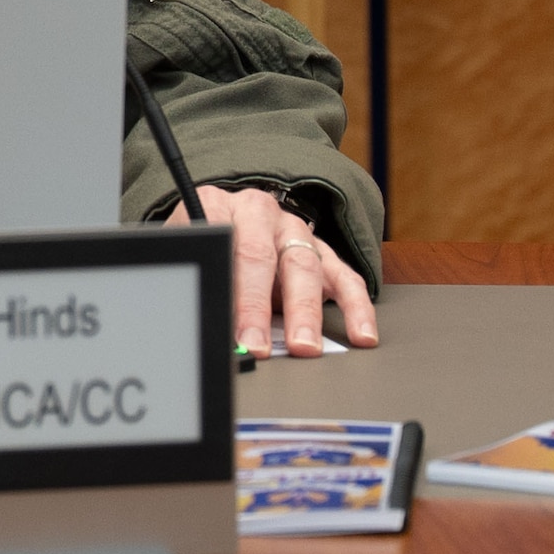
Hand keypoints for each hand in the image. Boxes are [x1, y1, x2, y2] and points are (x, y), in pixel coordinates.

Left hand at [171, 184, 377, 358]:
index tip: (225, 325)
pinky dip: (355, 307)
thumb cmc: (207, 242)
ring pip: (304, 266)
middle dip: (258, 307)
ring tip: (303, 346)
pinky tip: (361, 334)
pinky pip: (344, 277)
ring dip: (304, 312)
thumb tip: (197, 320)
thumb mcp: (192, 253)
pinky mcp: (322, 251)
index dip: (224, 287)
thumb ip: (199, 275)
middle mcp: (259, 213)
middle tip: (257, 345)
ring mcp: (294, 230)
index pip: (220, 243)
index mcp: (218, 206)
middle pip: (261, 256)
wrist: (229, 220)